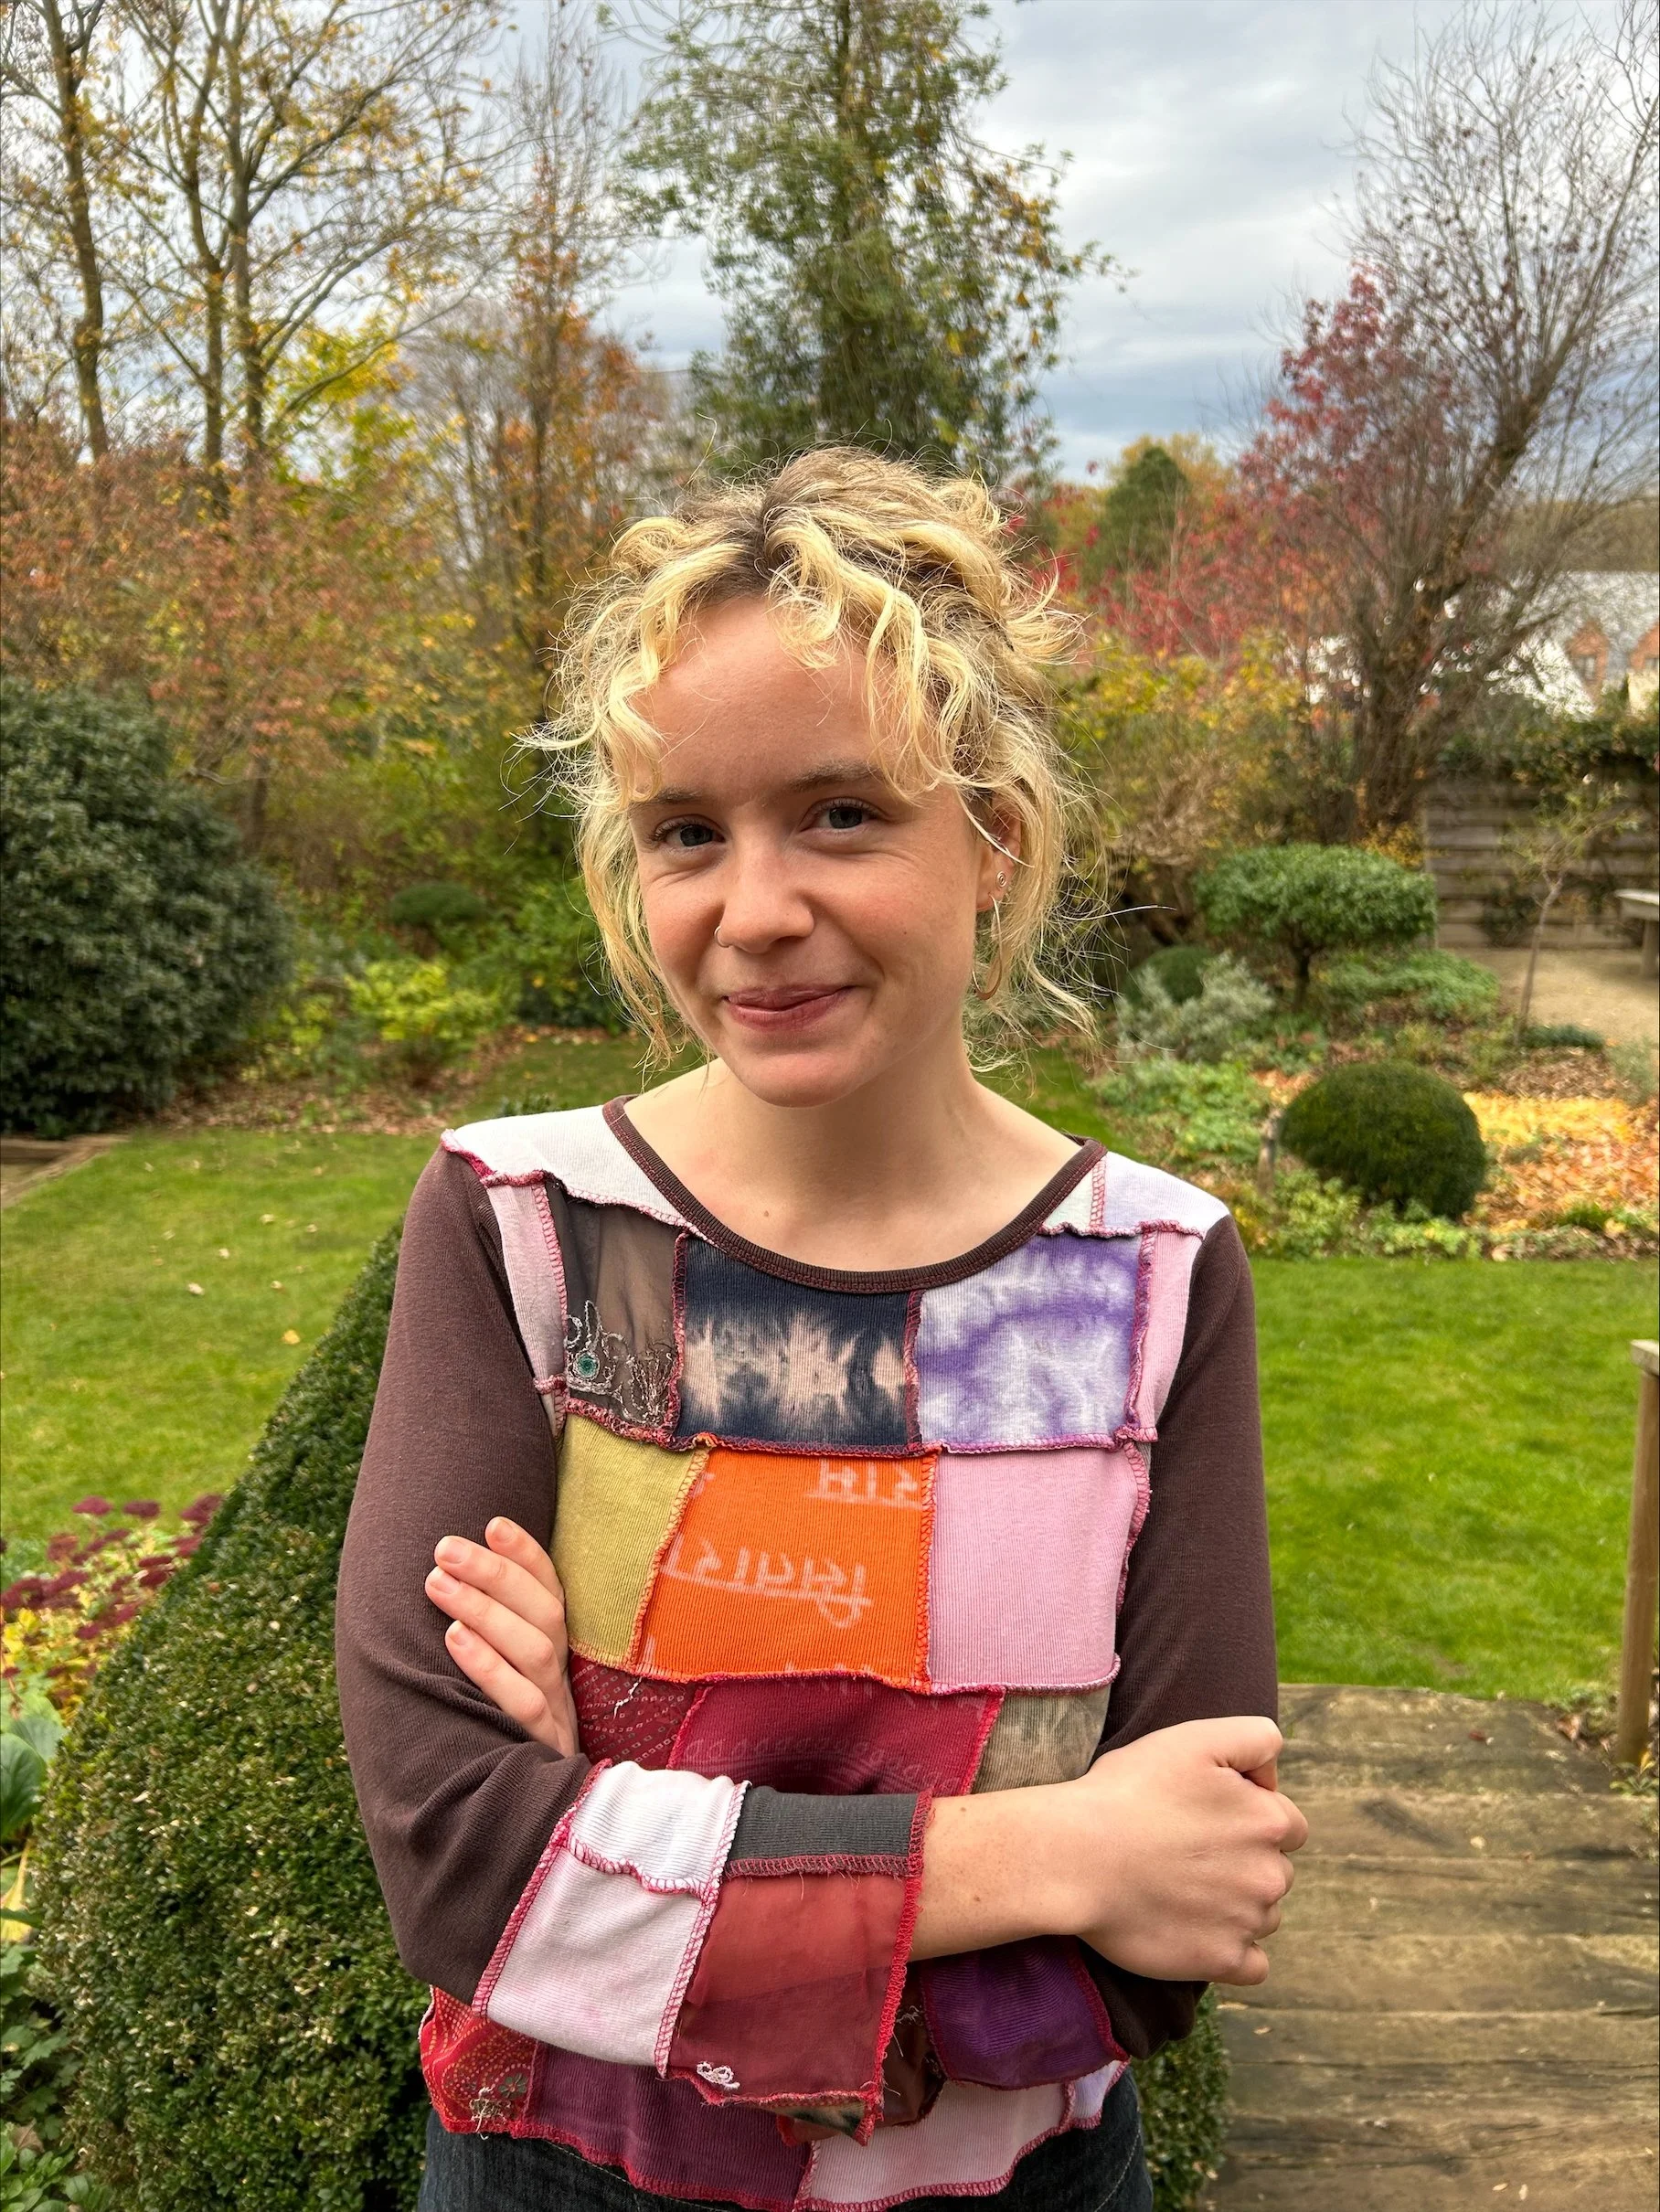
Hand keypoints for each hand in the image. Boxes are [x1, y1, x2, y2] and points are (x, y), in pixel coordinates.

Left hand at [425, 1519, 579, 1756]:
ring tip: (438, 1582)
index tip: (492, 1523)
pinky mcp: (541, 1749)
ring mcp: (556, 1712)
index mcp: (553, 1654)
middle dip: (494, 1574)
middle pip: (543, 1613)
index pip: (550, 1592)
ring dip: (485, 1610)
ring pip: (534, 1650)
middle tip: (444, 1548)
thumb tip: (437, 1582)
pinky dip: (489, 1667)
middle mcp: (559, 1676)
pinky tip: (453, 1639)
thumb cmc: (494, 1737)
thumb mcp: (501, 1683)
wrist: (529, 1822)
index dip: (527, 1555)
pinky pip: (522, 1704)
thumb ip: (485, 1639)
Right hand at [1053, 1717, 1306, 1984]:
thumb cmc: (1127, 1792)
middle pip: (1276, 1869)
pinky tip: (1197, 1929)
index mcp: (1269, 1821)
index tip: (1204, 1815)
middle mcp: (1270, 1875)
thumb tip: (1274, 1778)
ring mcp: (1247, 1923)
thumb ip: (1255, 1739)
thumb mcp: (1193, 1739)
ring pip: (1263, 1914)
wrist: (1075, 1856)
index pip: (1287, 1823)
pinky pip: (1253, 1964)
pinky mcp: (1222, 1962)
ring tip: (1181, 1886)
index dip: (1248, 1815)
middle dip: (1244, 1861)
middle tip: (1187, 1850)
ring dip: (1236, 1903)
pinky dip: (1233, 1951)